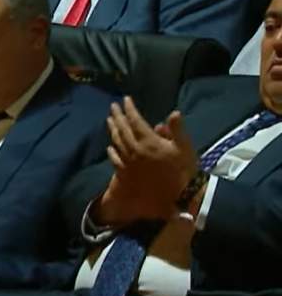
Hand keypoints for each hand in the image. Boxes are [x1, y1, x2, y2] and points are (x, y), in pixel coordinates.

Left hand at [97, 98, 197, 225]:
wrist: (178, 196)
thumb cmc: (184, 170)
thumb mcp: (185, 148)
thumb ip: (177, 130)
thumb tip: (173, 113)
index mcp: (149, 142)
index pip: (135, 121)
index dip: (130, 109)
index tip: (126, 99)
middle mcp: (135, 150)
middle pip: (122, 130)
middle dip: (117, 116)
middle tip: (113, 106)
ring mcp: (129, 162)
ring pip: (117, 142)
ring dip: (112, 130)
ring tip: (109, 121)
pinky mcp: (126, 173)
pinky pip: (115, 159)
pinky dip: (112, 151)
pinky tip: (109, 147)